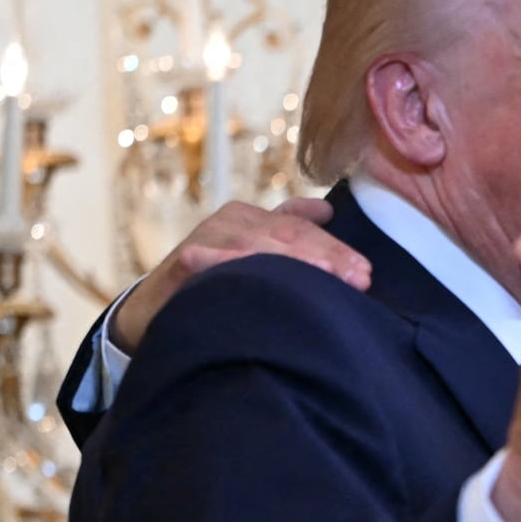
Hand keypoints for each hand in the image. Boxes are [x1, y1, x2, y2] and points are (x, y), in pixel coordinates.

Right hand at [112, 198, 370, 351]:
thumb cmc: (217, 284)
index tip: (365, 274)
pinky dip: (235, 266)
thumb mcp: (257, 254)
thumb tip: (327, 211)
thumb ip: (290, 231)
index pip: (305, 229)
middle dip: (326, 258)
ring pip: (258, 247)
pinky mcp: (184, 262)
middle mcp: (233, 221)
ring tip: (325, 280)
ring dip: (292, 262)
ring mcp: (208, 238)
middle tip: (356, 280)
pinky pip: (215, 263)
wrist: (155, 311)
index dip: (336, 250)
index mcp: (255, 217)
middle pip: (288, 235)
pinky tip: (256, 277)